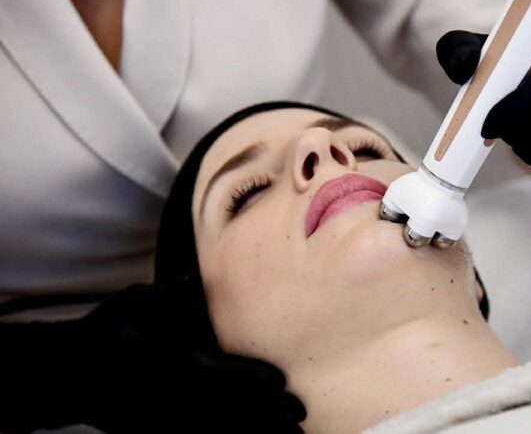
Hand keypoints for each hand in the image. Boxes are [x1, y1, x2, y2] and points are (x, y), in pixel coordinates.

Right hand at [0, 277, 304, 433]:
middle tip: (300, 414)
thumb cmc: (101, 334)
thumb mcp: (132, 304)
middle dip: (266, 413)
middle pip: (226, 409)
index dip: (252, 378)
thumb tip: (194, 279)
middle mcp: (168, 395)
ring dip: (253, 432)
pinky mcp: (152, 432)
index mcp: (167, 363)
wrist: (63, 376)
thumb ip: (168, 294)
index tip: (281, 382)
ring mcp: (161, 418)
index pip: (218, 373)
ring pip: (215, 430)